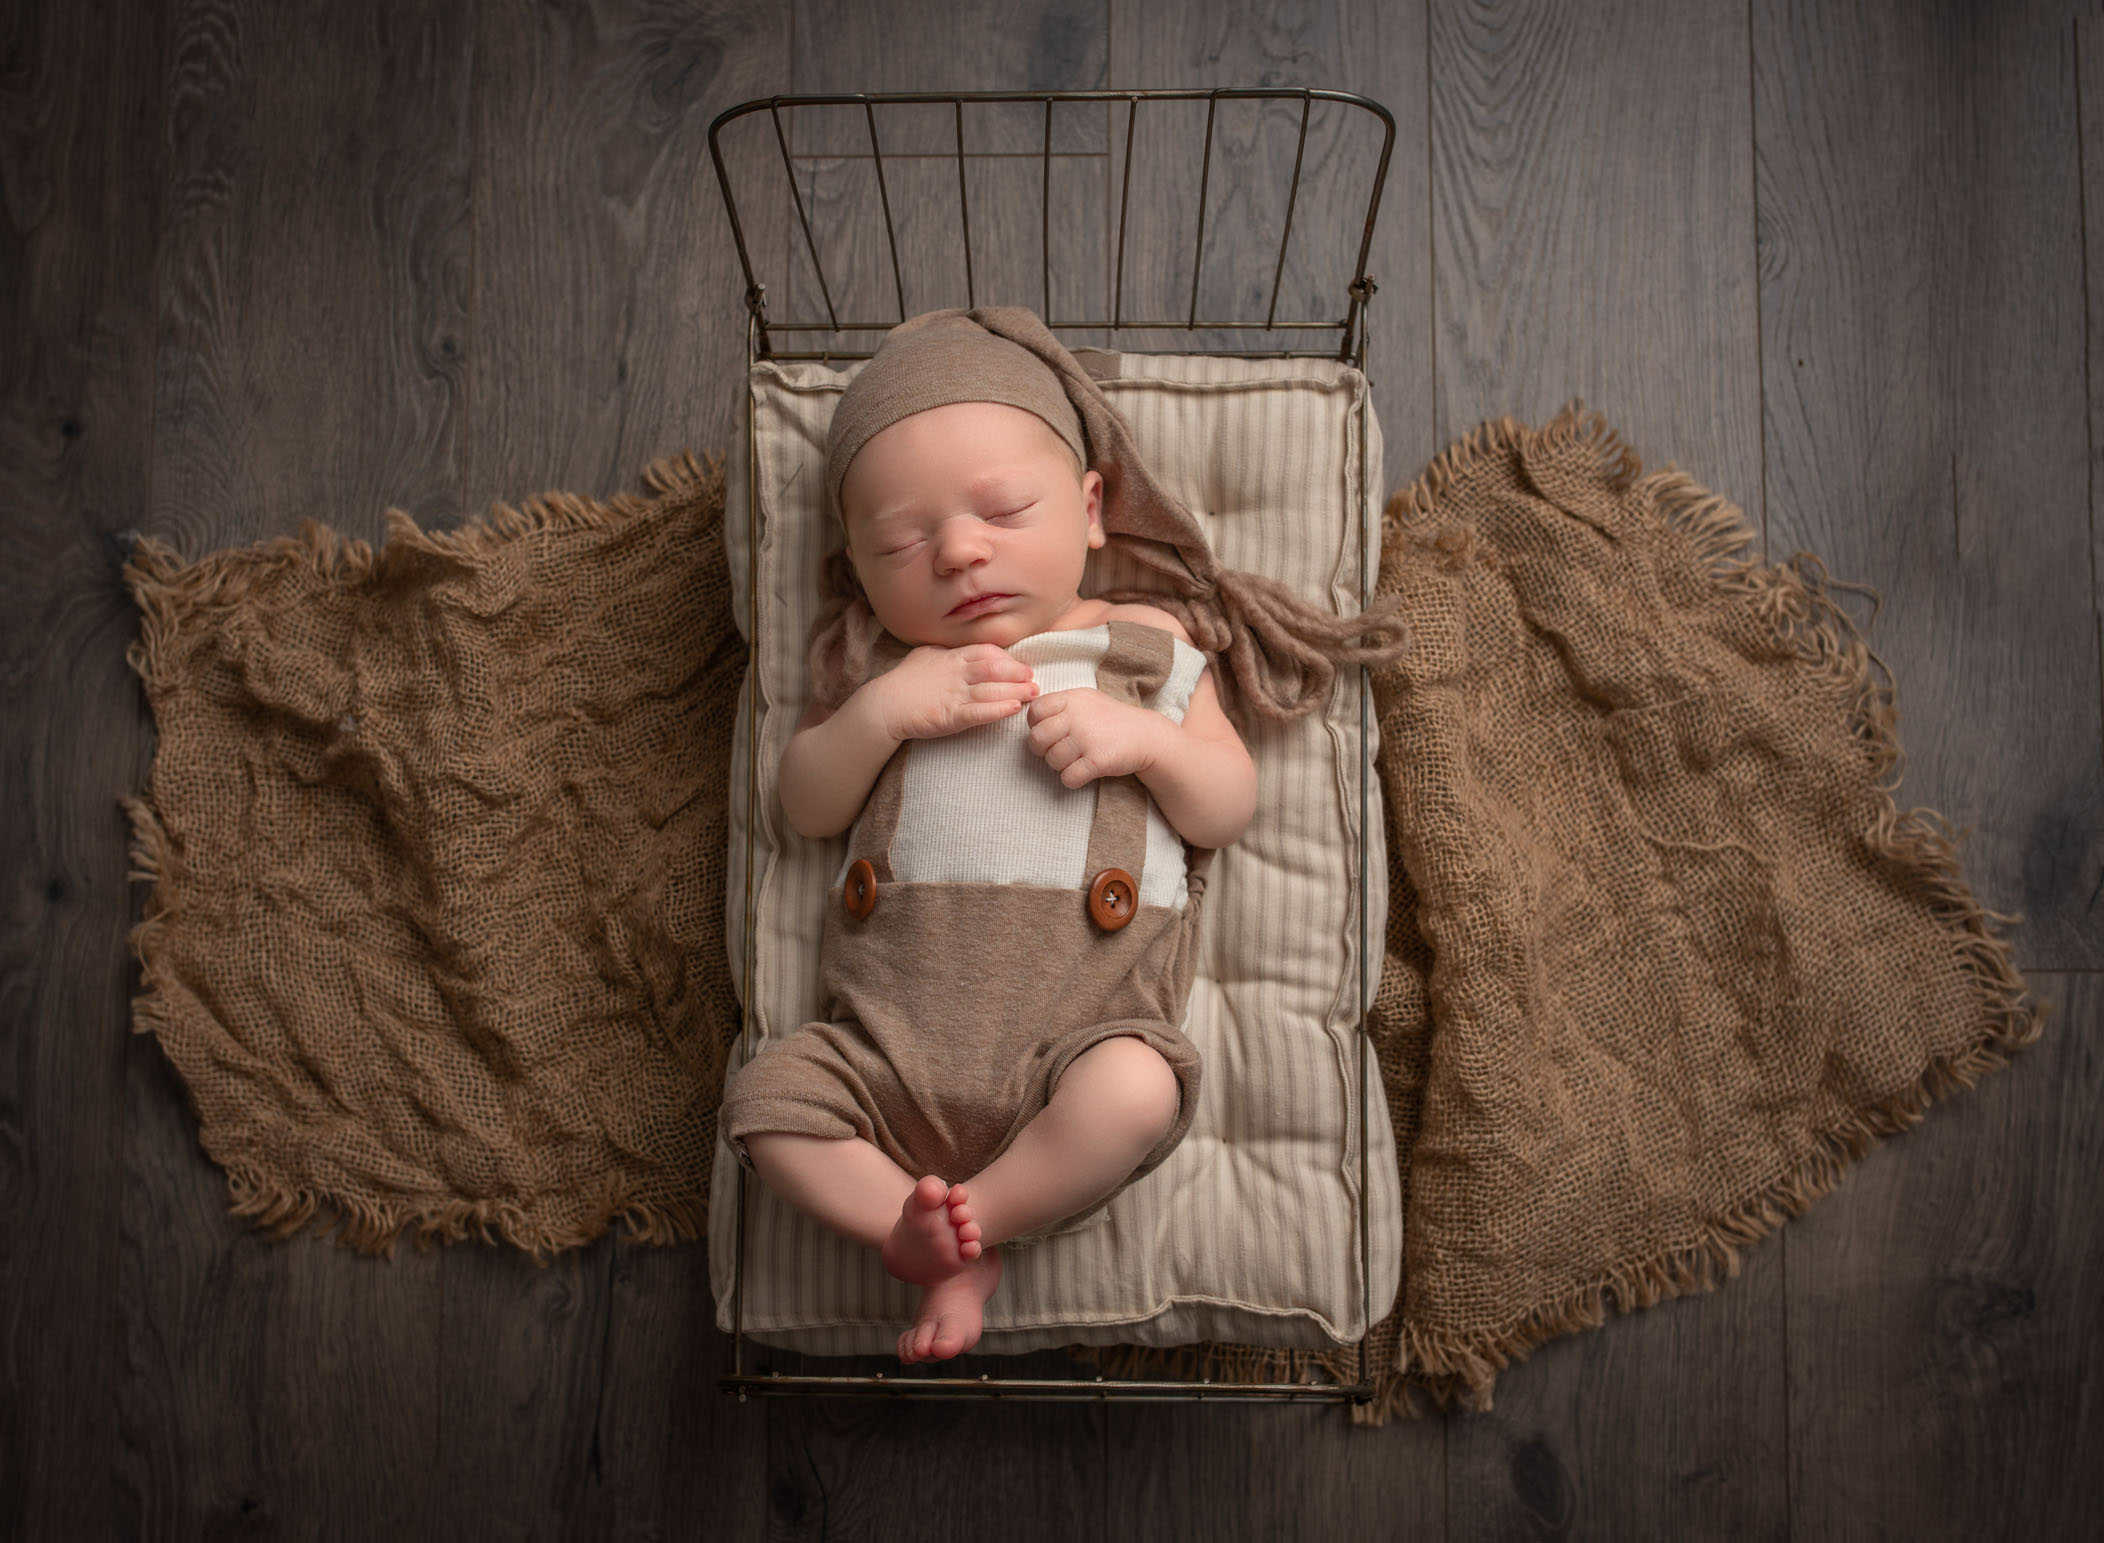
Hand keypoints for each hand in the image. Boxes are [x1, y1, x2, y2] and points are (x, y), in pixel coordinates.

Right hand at [868, 643, 1039, 741]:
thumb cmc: (903, 681)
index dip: (1007, 659)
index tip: (1020, 667)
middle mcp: (955, 673)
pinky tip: (1013, 709)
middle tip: (1034, 679)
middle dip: (1017, 674)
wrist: (884, 705)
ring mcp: (953, 694)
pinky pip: (978, 712)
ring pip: (990, 690)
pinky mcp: (949, 716)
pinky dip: (997, 710)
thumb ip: (946, 652)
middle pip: (994, 669)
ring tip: (1032, 694)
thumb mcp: (925, 656)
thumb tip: (961, 650)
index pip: (986, 652)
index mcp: (951, 657)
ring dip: (1015, 692)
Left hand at [1025, 687, 1159, 787]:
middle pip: (1037, 739)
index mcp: (1072, 699)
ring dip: (1060, 766)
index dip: (1036, 725)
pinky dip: (1072, 780)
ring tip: (1076, 760)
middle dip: (1043, 750)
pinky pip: (1068, 778)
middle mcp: (1076, 716)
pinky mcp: (1096, 761)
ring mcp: (1086, 738)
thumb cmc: (1112, 720)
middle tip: (1058, 751)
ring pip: (1051, 761)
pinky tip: (1083, 772)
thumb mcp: (1087, 700)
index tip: (1049, 732)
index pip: (1035, 711)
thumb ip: (1061, 705)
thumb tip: (1031, 717)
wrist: (1147, 736)